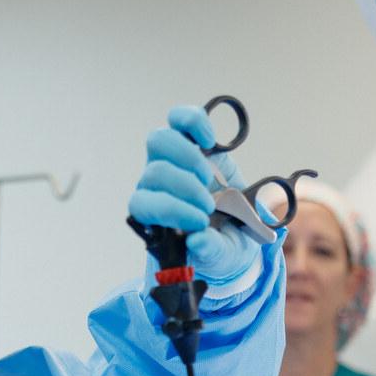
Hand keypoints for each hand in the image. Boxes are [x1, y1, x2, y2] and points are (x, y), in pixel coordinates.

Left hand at [128, 105, 255, 286]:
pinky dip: (194, 122)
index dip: (170, 209)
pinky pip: (180, 119)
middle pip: (154, 171)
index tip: (201, 222)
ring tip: (209, 176)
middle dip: (186, 187)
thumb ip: (210, 250)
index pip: (143, 204)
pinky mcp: (191, 142)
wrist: (232, 228)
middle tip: (210, 204)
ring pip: (160, 140)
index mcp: (155, 217)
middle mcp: (156, 185)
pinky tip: (209, 139)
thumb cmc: (218, 244)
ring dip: (188, 156)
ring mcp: (172, 160)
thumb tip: (197, 239)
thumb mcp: (220, 256)